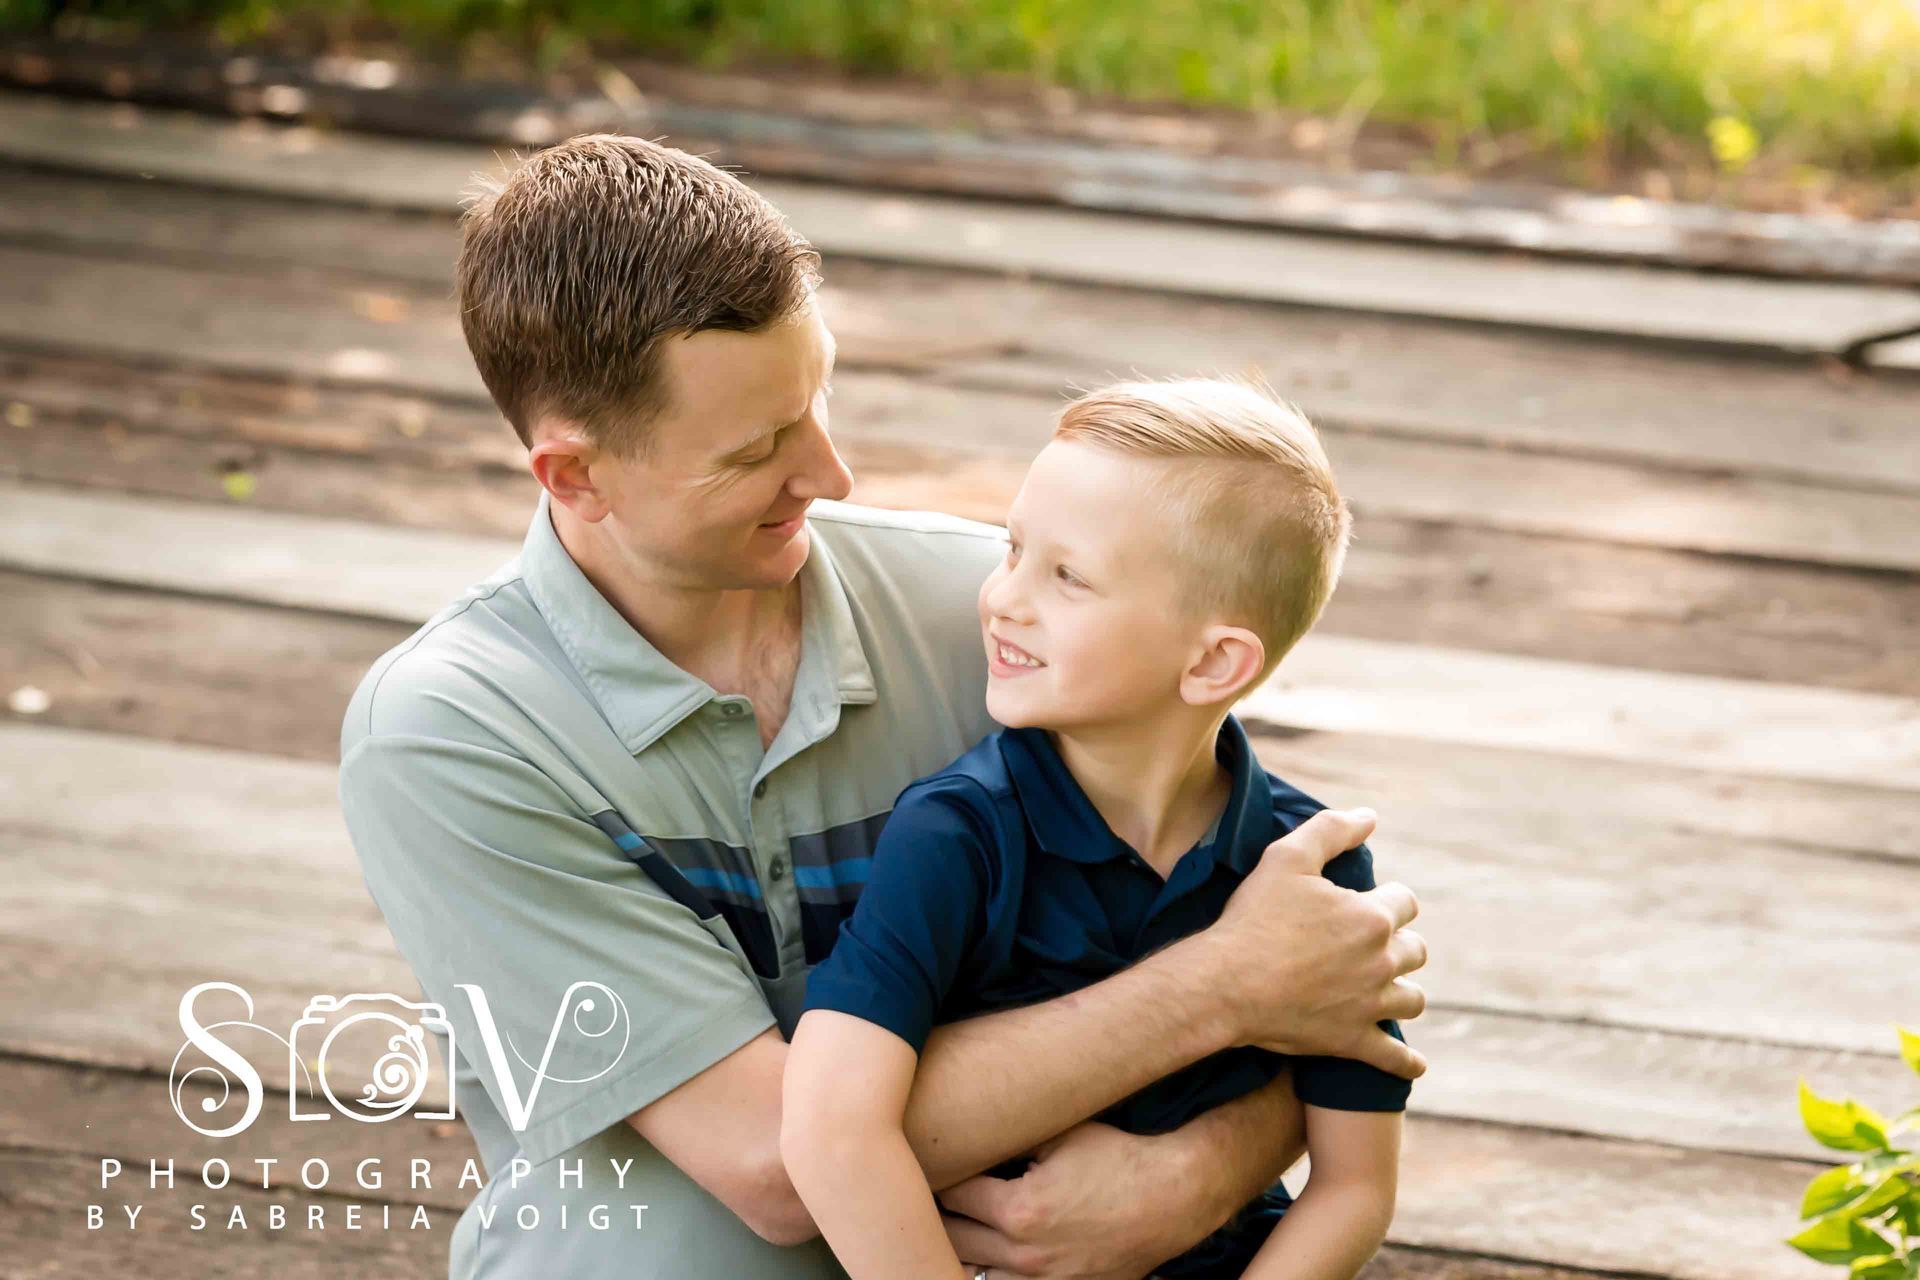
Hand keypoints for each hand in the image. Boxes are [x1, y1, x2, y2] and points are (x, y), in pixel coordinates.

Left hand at [934, 1120, 1180, 1279]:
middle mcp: (1025, 1253)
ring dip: (959, 1251)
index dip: (940, 1175)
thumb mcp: (1061, 1135)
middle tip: (930, 1193)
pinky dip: (993, 1273)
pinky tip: (986, 1256)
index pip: (952, 1195)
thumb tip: (976, 1129)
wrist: (1172, 1199)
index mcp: (1018, 1209)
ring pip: (973, 1275)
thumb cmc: (1118, 1159)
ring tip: (952, 1229)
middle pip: (952, 1238)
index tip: (933, 1164)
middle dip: (939, 1214)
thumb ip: (1013, 1139)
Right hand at [1207, 808, 1427, 1076]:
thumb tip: (1369, 816)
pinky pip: (1394, 1058)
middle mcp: (1381, 962)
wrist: (1225, 984)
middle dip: (1399, 943)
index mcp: (1372, 917)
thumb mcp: (1286, 858)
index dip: (1388, 898)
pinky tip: (1414, 1064)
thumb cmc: (1254, 919)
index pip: (1405, 901)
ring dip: (1404, 991)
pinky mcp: (1353, 1041)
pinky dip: (1406, 1062)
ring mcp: (1370, 1006)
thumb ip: (1331, 829)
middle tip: (1372, 944)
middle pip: (1416, 950)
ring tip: (1388, 988)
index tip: (1368, 901)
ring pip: (1412, 999)